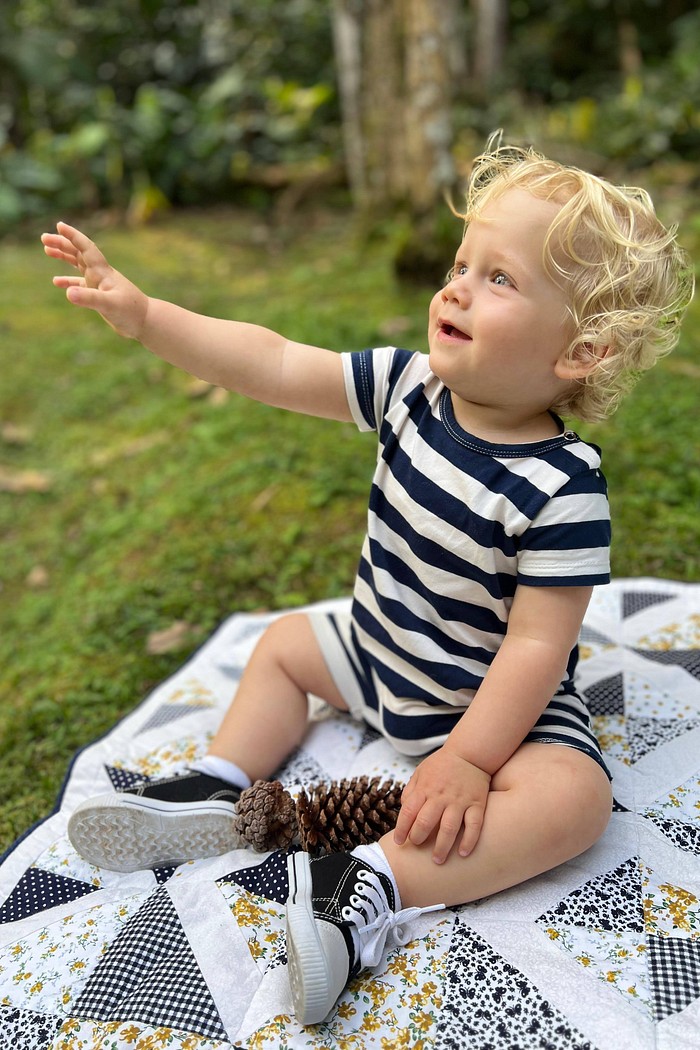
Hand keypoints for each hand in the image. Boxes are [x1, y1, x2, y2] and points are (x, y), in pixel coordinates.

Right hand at [42, 223, 147, 339]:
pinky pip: (80, 284)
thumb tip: (68, 292)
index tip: (59, 225)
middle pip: (79, 253)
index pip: (86, 248)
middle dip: (62, 244)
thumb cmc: (131, 311)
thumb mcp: (109, 305)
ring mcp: (100, 284)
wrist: (146, 321)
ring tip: (47, 250)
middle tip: (44, 238)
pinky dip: (68, 281)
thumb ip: (89, 298)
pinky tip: (57, 281)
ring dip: (64, 256)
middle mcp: (100, 274)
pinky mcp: (100, 295)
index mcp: (103, 272)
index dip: (73, 236)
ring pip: (78, 264)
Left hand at [393, 745, 490, 864]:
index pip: (408, 812)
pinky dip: (469, 840)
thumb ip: (411, 791)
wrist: (470, 753)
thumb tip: (404, 810)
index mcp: (425, 788)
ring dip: (442, 846)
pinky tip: (463, 852)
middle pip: (426, 821)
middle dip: (419, 838)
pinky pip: (474, 825)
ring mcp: (460, 801)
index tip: (399, 842)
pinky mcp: (477, 804)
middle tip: (418, 847)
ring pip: (449, 827)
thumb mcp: (420, 772)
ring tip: (438, 860)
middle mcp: (441, 796)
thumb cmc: (442, 765)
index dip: (402, 829)